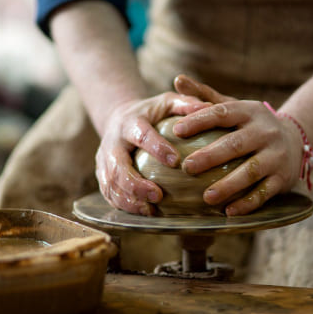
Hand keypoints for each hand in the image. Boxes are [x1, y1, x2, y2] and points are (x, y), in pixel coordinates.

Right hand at [96, 92, 209, 214]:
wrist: (118, 118)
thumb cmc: (150, 112)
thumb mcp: (166, 101)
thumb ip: (185, 103)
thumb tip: (210, 107)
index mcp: (129, 123)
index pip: (141, 135)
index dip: (156, 147)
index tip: (175, 161)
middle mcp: (112, 142)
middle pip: (118, 166)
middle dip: (136, 183)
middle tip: (158, 195)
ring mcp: (103, 161)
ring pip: (110, 184)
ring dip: (129, 199)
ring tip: (151, 210)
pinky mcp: (102, 175)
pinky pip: (109, 194)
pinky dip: (125, 205)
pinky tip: (145, 212)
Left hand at [173, 75, 303, 215]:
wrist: (295, 140)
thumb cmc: (251, 124)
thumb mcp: (233, 106)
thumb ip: (204, 96)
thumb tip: (177, 79)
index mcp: (249, 111)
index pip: (222, 113)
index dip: (199, 121)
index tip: (176, 131)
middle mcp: (264, 132)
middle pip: (235, 144)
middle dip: (210, 156)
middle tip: (186, 167)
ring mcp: (275, 156)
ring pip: (251, 171)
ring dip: (228, 185)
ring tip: (206, 197)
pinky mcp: (282, 178)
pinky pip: (264, 193)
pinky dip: (247, 203)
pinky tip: (229, 211)